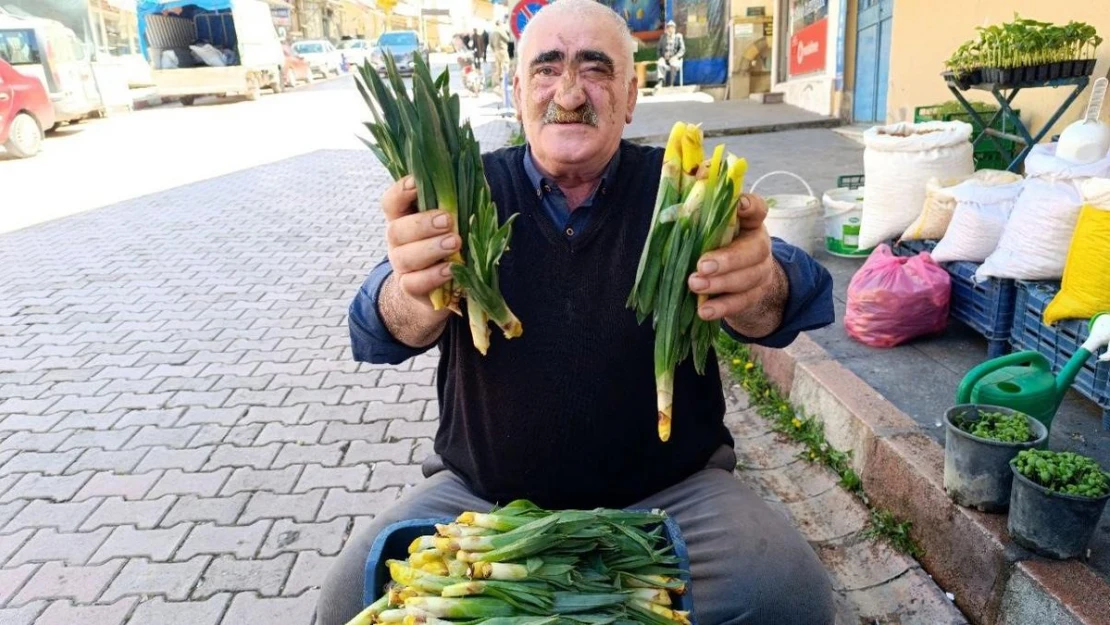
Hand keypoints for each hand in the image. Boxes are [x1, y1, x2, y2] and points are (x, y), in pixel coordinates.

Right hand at [383, 175, 460, 310]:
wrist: (436, 289)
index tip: (416, 182)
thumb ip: (454, 206)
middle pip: (396, 230)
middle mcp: (397, 242)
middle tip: (448, 220)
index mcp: (404, 219)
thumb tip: (476, 181)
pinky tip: (450, 270)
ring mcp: (401, 266)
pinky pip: (414, 283)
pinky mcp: (410, 288)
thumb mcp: (449, 224)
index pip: (391, 202)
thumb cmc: (446, 247)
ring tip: (454, 242)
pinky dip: (433, 275)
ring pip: (405, 257)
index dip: (400, 191)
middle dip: (422, 224)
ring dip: (430, 248)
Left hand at [687, 193, 787, 336]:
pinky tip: (704, 310)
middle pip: (754, 250)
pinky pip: (740, 303)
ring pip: (747, 278)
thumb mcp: (711, 233)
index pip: (757, 209)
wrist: (739, 285)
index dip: (751, 206)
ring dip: (720, 283)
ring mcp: (760, 272)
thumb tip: (670, 215)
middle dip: (728, 259)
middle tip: (703, 265)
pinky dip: (721, 307)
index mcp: (749, 223)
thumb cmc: (717, 249)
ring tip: (695, 284)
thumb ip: (698, 223)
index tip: (740, 205)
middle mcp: (759, 246)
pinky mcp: (754, 296)